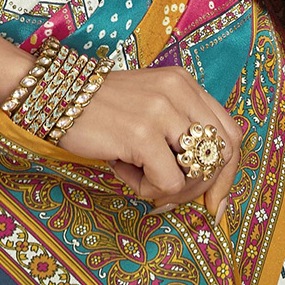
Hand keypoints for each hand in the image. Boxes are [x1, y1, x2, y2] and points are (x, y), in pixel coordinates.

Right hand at [57, 63, 241, 218]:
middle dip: (206, 189)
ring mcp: (162, 111)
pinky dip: (148, 190)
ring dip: (170, 189)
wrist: (54, 94)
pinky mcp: (143, 135)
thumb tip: (207, 186)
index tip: (216, 201)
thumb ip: (178, 131)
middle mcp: (179, 92)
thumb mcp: (148, 107)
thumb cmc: (100, 109)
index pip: (230, 132)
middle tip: (175, 201)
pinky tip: (124, 172)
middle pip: (223, 154)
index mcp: (184, 83)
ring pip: (198, 172)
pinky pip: (169, 183)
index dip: (229, 172)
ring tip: (138, 175)